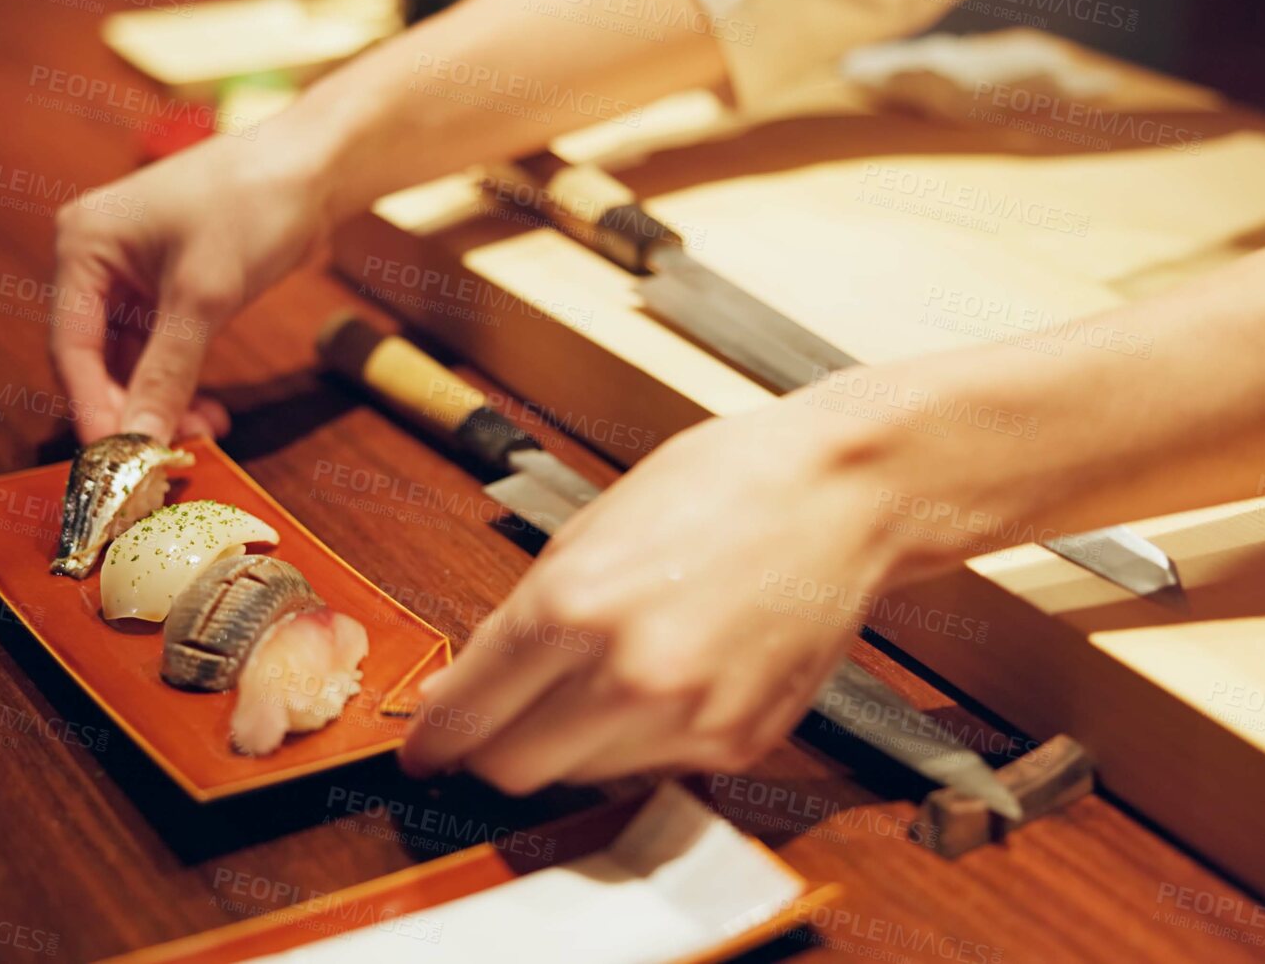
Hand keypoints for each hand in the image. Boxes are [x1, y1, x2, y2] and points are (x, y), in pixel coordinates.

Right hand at [50, 135, 330, 441]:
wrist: (313, 165)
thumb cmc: (253, 204)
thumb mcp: (205, 295)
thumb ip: (167, 372)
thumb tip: (140, 440)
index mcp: (82, 244)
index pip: (70, 346)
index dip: (90, 408)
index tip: (117, 463)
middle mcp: (96, 258)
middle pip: (95, 358)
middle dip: (133, 407)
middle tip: (168, 456)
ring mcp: (132, 272)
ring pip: (131, 359)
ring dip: (161, 401)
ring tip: (203, 435)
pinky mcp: (169, 285)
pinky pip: (160, 348)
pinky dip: (180, 381)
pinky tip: (209, 413)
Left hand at [398, 397, 943, 792]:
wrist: (840, 491)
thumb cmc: (718, 486)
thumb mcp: (586, 533)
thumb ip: (515, 625)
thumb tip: (455, 692)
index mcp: (572, 607)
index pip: (467, 717)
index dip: (434, 740)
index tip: (424, 749)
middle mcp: (626, 676)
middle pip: (513, 771)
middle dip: (494, 750)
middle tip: (500, 718)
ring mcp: (688, 719)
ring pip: (582, 778)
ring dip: (570, 745)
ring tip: (604, 675)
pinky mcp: (737, 744)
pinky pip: (653, 769)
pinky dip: (640, 740)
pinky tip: (664, 677)